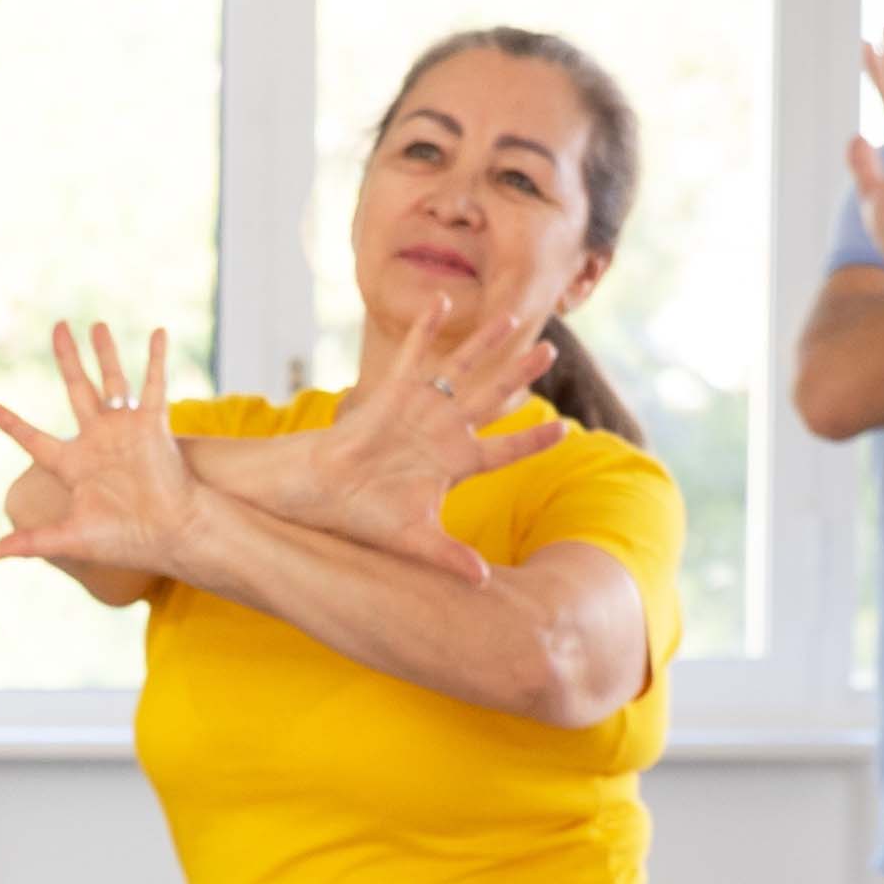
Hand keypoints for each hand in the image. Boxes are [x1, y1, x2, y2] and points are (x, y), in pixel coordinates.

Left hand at [0, 323, 202, 579]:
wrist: (171, 534)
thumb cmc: (125, 539)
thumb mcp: (72, 537)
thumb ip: (33, 541)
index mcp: (74, 464)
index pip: (36, 440)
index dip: (15, 426)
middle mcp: (98, 440)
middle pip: (77, 390)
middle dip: (67, 360)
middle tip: (58, 329)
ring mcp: (126, 430)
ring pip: (112, 380)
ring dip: (104, 352)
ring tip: (95, 324)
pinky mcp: (153, 425)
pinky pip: (154, 384)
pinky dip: (156, 359)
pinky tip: (158, 332)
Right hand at [260, 297, 567, 583]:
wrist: (319, 496)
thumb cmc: (363, 516)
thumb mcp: (413, 539)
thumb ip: (448, 556)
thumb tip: (483, 582)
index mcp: (454, 463)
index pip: (504, 450)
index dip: (533, 441)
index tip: (563, 428)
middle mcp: (441, 431)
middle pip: (492, 396)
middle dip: (520, 373)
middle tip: (549, 350)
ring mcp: (418, 409)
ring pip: (460, 369)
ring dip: (484, 343)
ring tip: (511, 316)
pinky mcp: (391, 394)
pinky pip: (412, 356)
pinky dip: (425, 329)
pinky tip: (441, 301)